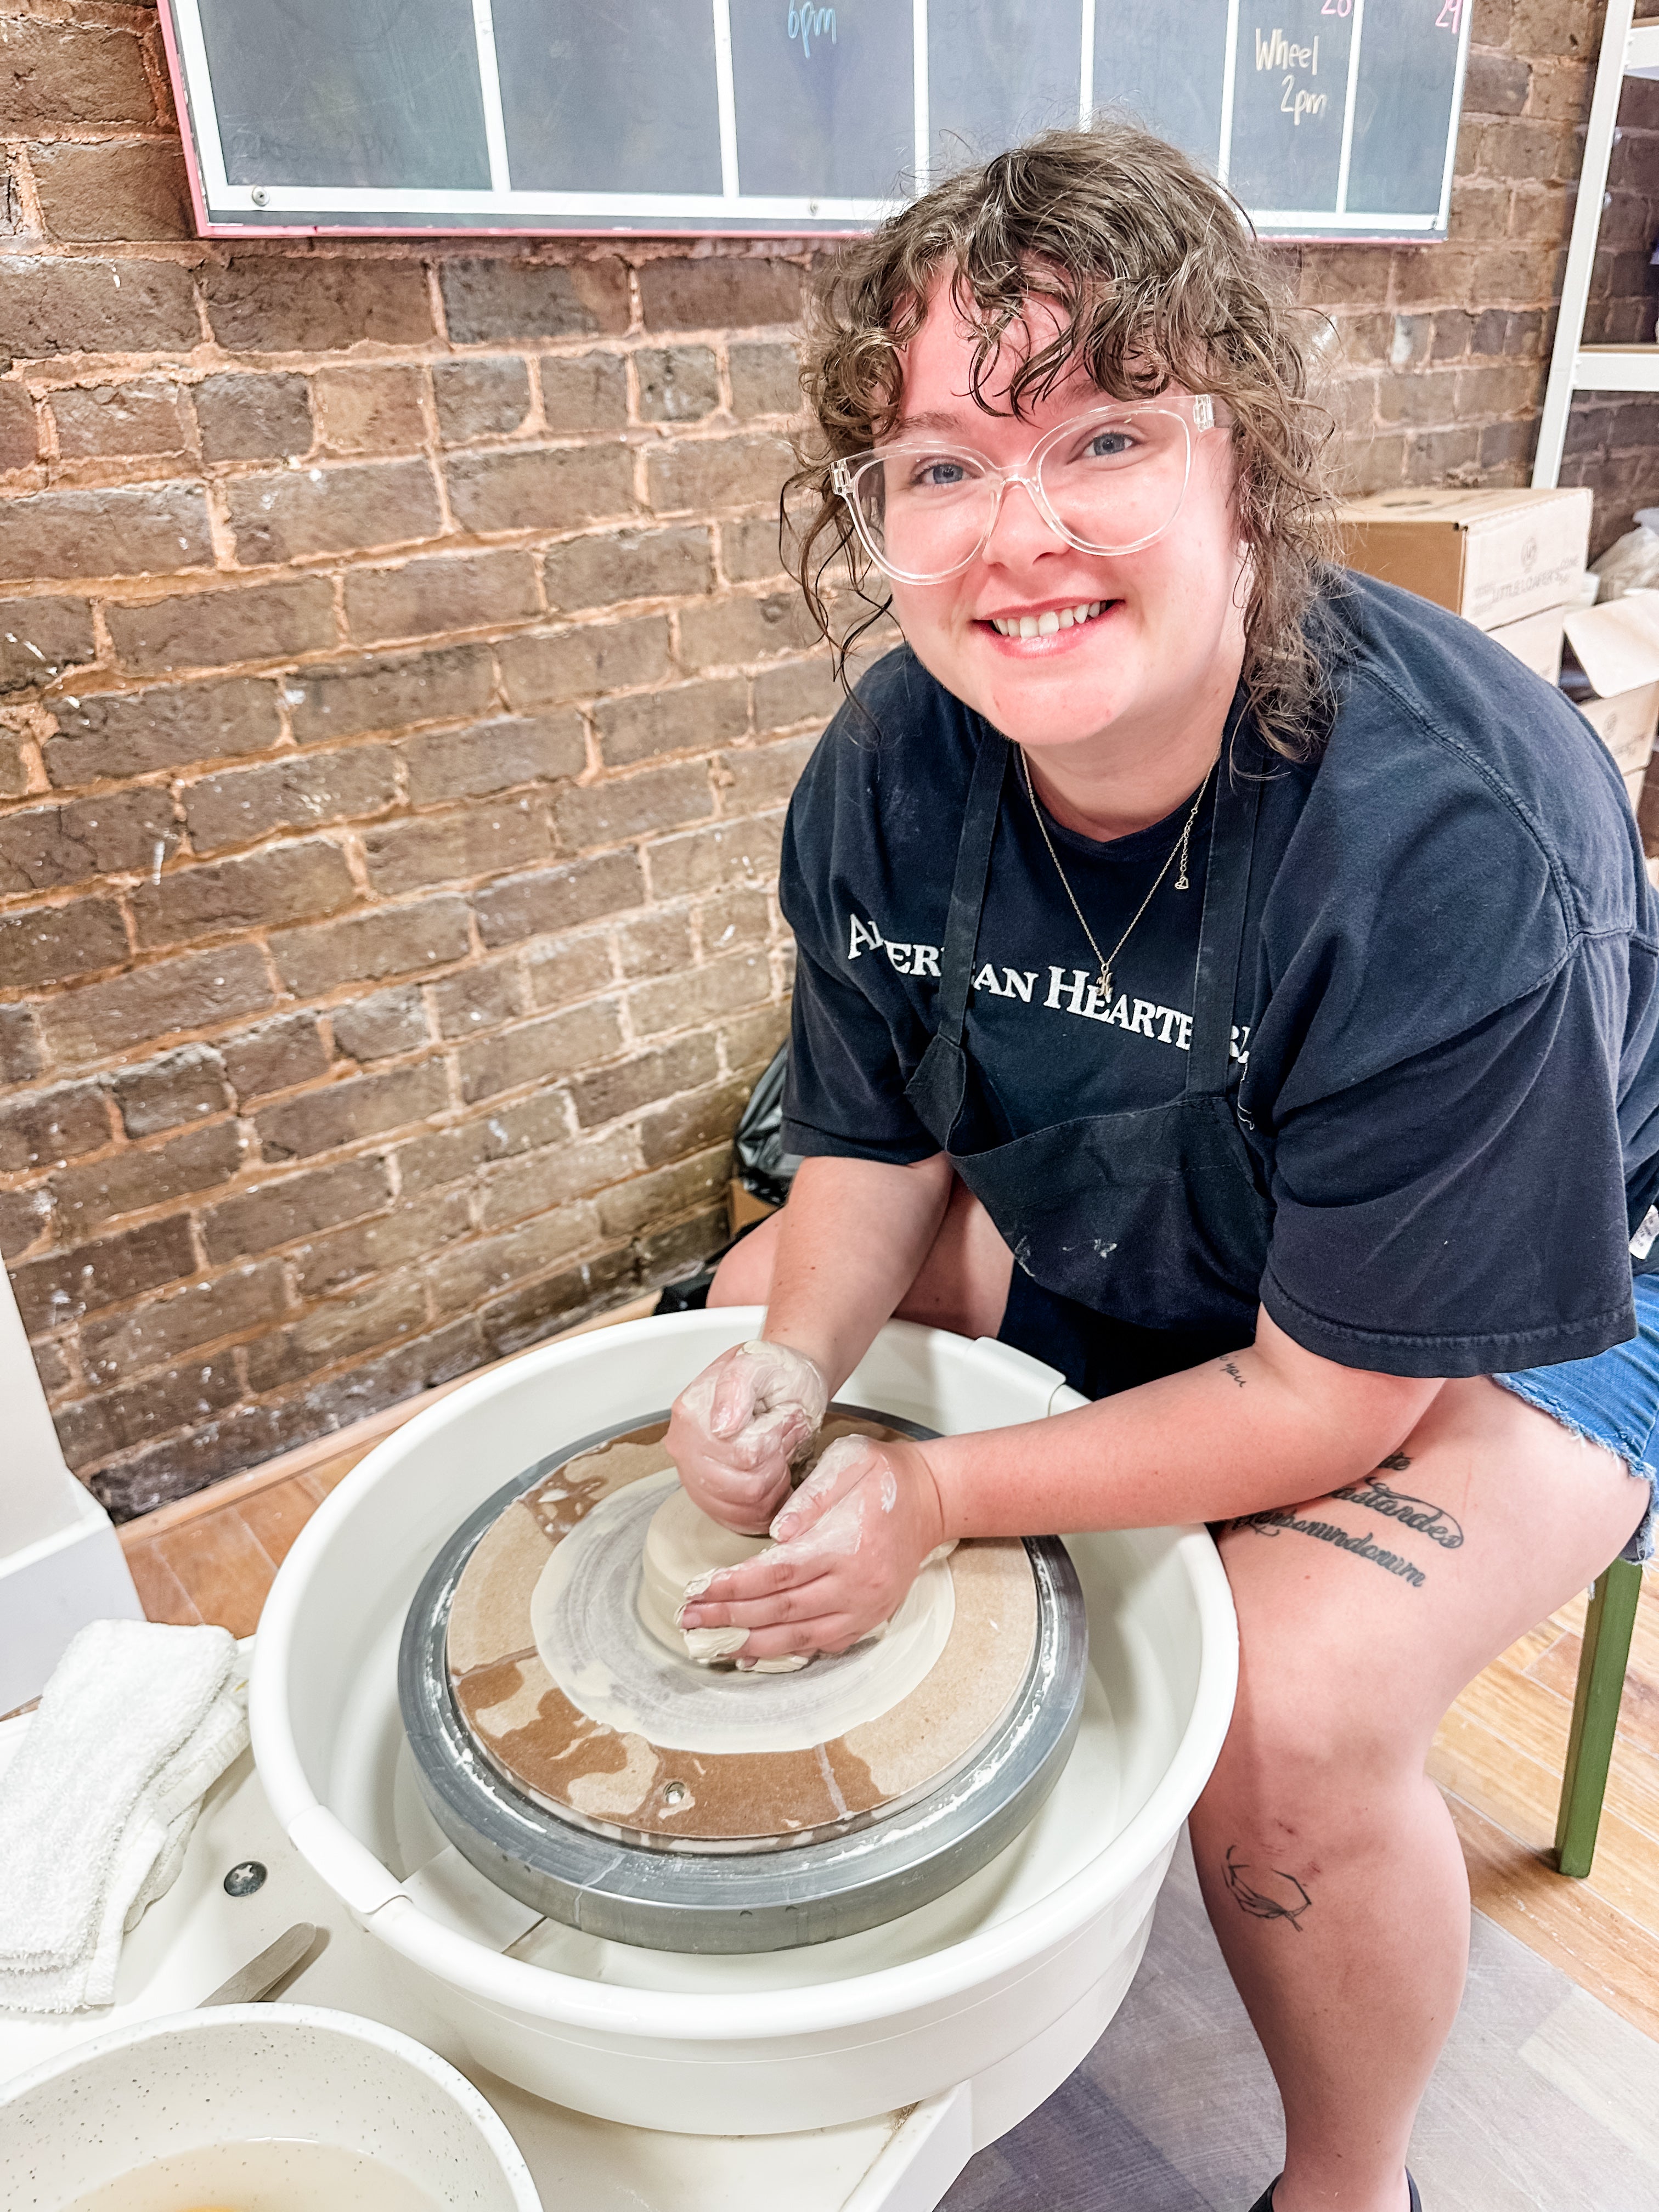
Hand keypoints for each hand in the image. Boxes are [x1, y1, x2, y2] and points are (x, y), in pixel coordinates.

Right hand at [665, 1339, 828, 1533]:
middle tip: (784, 1439)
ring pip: (745, 1507)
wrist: (781, 1380)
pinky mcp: (705, 1495)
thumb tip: (721, 1427)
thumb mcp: (762, 1364)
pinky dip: (765, 1506)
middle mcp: (684, 1445)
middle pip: (746, 1487)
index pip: (745, 1455)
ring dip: (775, 1485)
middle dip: (778, 1465)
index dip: (776, 1443)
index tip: (782, 1420)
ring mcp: (691, 1473)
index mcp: (692, 1411)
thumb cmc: (775, 1373)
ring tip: (778, 1456)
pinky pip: (738, 1520)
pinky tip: (771, 1480)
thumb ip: (738, 1386)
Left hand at [677, 1432, 948, 1662]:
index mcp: (845, 1545)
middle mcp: (855, 1585)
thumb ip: (811, 1495)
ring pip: (799, 1636)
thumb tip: (777, 1530)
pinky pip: (822, 1644)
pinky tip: (755, 1651)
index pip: (778, 1573)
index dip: (735, 1586)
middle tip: (689, 1619)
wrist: (931, 1501)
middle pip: (781, 1610)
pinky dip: (786, 1651)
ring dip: (751, 1642)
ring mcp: (864, 1608)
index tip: (699, 1589)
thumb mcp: (849, 1460)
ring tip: (712, 1643)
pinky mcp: (869, 1618)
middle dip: (729, 1617)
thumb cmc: (885, 1476)